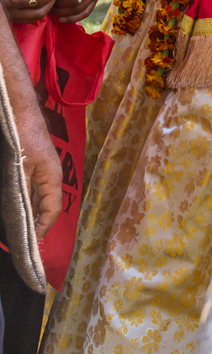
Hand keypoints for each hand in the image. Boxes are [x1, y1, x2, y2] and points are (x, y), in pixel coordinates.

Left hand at [17, 102, 62, 237]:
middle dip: (36, 222)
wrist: (20, 112)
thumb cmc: (24, 138)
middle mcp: (51, 176)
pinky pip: (33, 188)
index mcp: (52, 178)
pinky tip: (17, 205)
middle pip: (46, 205)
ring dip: (31, 211)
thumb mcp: (21, 167)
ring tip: (19, 226)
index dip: (43, 227)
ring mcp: (43, 170)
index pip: (52, 210)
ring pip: (39, 197)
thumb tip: (22, 216)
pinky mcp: (35, 164)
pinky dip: (27, 199)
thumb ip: (22, 192)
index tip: (31, 241)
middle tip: (22, 238)